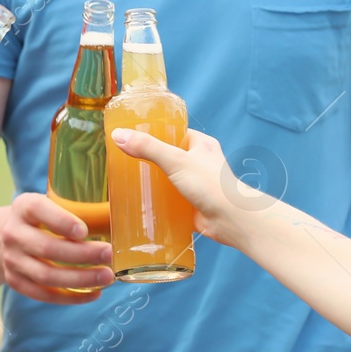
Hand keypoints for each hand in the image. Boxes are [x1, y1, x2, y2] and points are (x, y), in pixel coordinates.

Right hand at [0, 192, 113, 304]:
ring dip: (80, 279)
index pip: (38, 210)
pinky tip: (94, 293)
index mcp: (24, 207)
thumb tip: (124, 217)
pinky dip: (71, 297)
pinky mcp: (15, 281)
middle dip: (81, 254)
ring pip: (46, 275)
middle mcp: (13, 233)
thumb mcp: (53, 203)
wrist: (9, 236)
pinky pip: (44, 295)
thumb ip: (78, 208)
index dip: (61, 221)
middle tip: (109, 254)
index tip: (85, 231)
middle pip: (47, 248)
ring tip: (107, 277)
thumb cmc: (45, 218)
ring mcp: (11, 260)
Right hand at [109, 127, 277, 248]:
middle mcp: (199, 163)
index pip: (174, 132)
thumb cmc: (212, 185)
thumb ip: (148, 148)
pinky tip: (141, 204)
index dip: (155, 134)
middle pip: (168, 157)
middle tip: (126, 161)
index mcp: (201, 144)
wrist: (231, 219)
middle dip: (150, 160)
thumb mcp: (176, 160)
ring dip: (153, 183)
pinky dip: (158, 202)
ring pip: (169, 180)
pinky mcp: (192, 205)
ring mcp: (196, 185)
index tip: (134, 137)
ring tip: (129, 182)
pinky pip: (171, 201)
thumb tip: (119, 136)